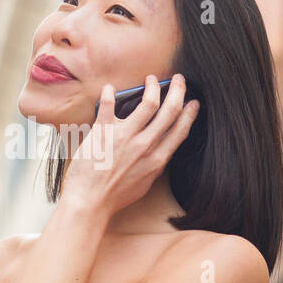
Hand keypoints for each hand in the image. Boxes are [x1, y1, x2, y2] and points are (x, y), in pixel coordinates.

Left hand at [63, 73, 199, 215]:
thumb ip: (154, 164)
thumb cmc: (114, 196)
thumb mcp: (144, 183)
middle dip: (178, 91)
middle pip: (169, 111)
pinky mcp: (103, 133)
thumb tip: (160, 151)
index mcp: (157, 159)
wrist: (89, 202)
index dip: (189, 113)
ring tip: (151, 79)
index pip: (180, 130)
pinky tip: (110, 87)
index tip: (193, 102)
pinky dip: (110, 93)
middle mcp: (145, 146)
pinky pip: (109, 105)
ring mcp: (125, 138)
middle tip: (179, 80)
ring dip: (153, 86)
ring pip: (148, 103)